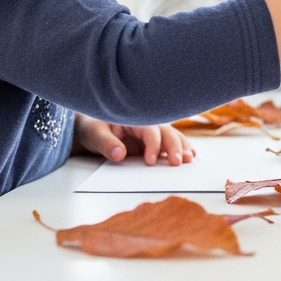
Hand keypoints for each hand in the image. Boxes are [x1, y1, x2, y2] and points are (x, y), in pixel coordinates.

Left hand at [73, 113, 194, 165]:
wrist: (89, 126)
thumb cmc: (91, 127)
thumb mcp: (93, 134)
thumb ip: (106, 143)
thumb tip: (119, 154)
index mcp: (134, 117)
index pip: (149, 130)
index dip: (152, 145)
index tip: (150, 161)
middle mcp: (146, 123)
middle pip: (166, 132)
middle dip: (174, 146)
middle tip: (178, 162)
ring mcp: (151, 131)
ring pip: (172, 135)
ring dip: (182, 146)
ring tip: (190, 158)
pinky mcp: (152, 140)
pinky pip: (169, 142)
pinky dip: (181, 147)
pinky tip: (191, 154)